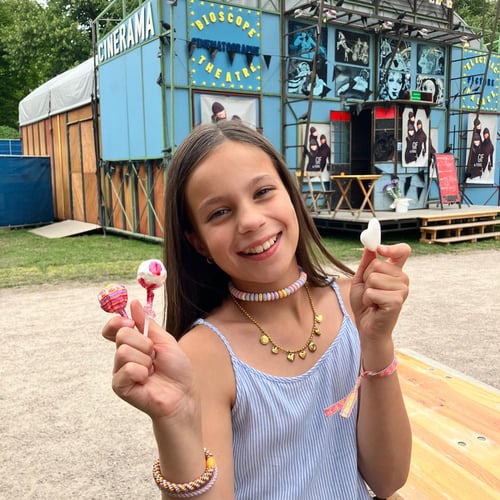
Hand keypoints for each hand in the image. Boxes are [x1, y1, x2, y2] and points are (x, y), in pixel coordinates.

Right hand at [108, 300, 195, 420]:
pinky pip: (128, 369)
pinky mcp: (120, 386)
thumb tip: (133, 303)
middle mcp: (123, 356)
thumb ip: (146, 323)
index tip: (131, 322)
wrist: (183, 393)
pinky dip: (142, 373)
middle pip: (122, 335)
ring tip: (152, 370)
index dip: (118, 322)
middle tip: (154, 356)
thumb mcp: (164, 340)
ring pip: (124, 351)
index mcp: (133, 343)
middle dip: (145, 343)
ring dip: (146, 360)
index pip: (113, 327)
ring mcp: (120, 371)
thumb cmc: (176, 369)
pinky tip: (147, 381)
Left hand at [350, 244, 410, 344]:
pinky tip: (374, 307)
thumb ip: (366, 263)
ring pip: (373, 278)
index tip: (378, 249)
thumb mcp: (361, 280)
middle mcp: (402, 278)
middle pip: (376, 264)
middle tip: (370, 291)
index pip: (403, 251)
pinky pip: (372, 292)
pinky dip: (367, 300)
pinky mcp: (397, 301)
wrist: (367, 327)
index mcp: (395, 271)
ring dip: (366, 290)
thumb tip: (369, 246)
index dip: (391, 247)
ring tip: (372, 300)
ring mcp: (402, 289)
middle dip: (365, 278)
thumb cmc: (365, 304)